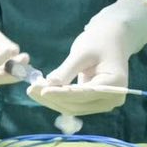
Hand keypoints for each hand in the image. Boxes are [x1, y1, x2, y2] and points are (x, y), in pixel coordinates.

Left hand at [30, 0, 146, 116]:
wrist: (112, 38)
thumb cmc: (99, 40)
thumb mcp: (82, 52)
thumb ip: (67, 71)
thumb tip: (48, 86)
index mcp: (115, 85)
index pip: (84, 94)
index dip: (61, 94)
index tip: (42, 91)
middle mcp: (112, 99)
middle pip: (77, 105)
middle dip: (53, 98)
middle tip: (31, 89)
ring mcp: (104, 103)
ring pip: (73, 108)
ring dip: (52, 100)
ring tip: (33, 89)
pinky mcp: (94, 102)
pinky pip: (73, 104)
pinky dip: (57, 98)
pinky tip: (42, 90)